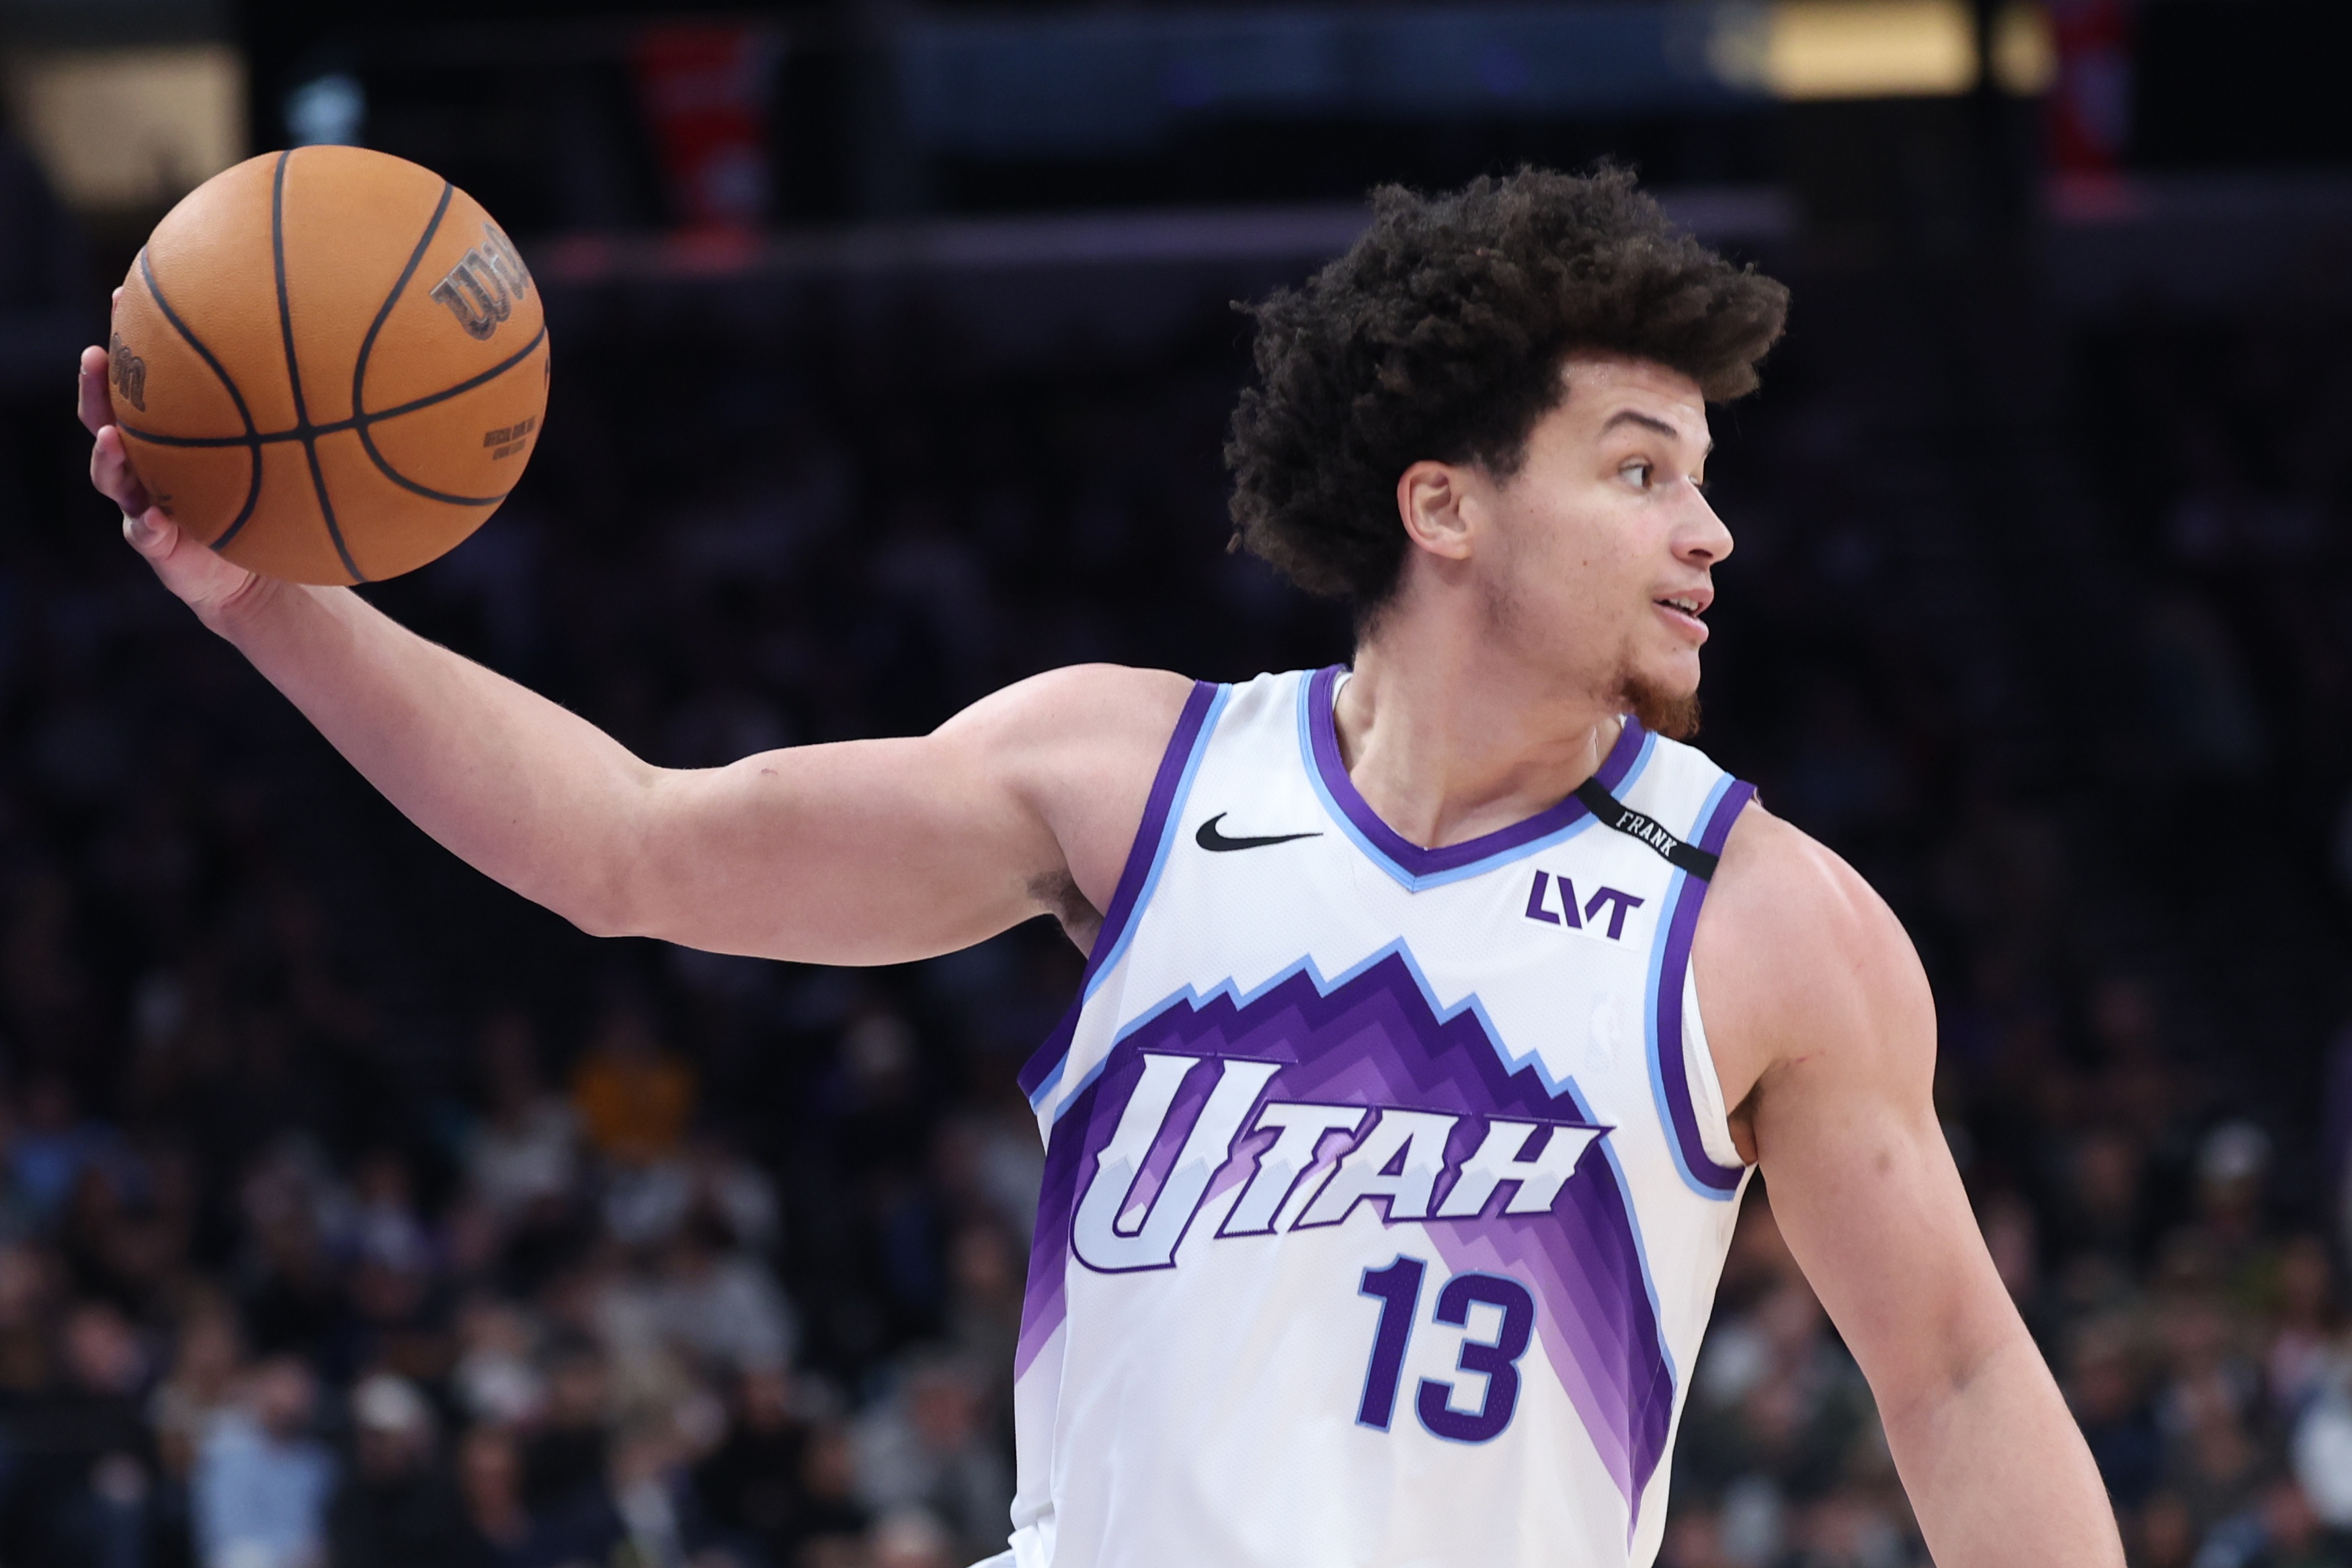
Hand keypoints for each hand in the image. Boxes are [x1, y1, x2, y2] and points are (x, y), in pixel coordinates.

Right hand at [79, 305, 276, 628]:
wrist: (257, 573)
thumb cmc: (265, 501)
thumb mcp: (277, 457)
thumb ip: (288, 417)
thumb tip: (333, 352)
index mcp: (166, 436)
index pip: (136, 382)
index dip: (130, 340)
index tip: (125, 296)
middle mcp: (145, 463)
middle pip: (102, 418)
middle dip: (95, 388)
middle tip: (95, 356)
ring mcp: (141, 502)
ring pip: (110, 475)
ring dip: (107, 456)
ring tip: (109, 439)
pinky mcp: (155, 544)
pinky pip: (143, 533)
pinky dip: (144, 525)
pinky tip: (151, 519)